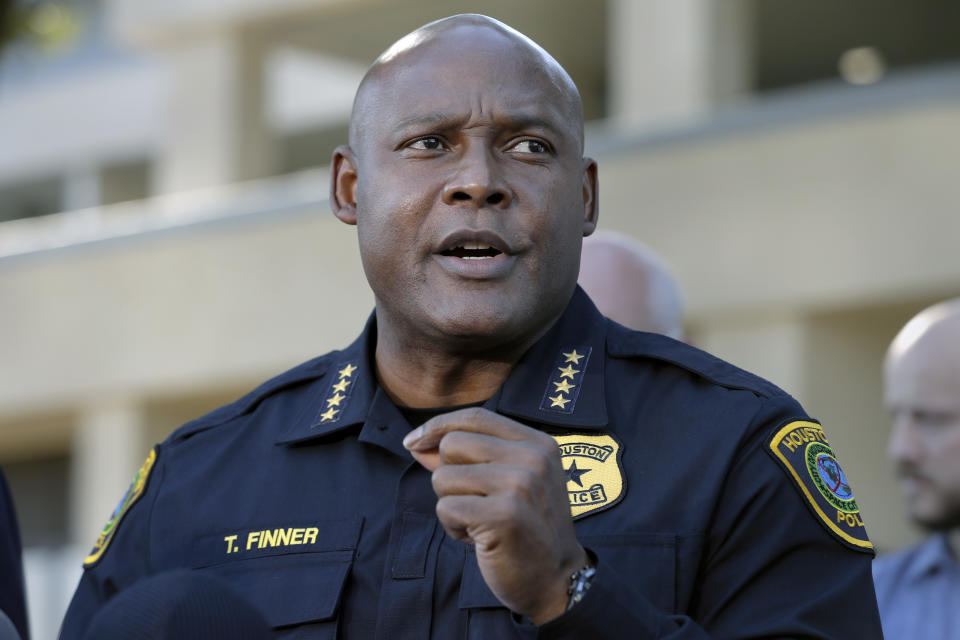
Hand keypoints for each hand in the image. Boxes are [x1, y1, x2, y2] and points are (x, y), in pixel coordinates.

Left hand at [403, 407, 586, 623]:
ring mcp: (521, 485)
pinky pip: (445, 508)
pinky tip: (479, 539)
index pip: (475, 417)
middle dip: (448, 476)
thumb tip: (416, 443)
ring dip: (451, 505)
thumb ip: (466, 459)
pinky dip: (453, 528)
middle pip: (453, 444)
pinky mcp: (504, 514)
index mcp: (538, 444)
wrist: (556, 579)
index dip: (437, 425)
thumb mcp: (506, 484)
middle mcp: (533, 458)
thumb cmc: (526, 530)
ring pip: (443, 477)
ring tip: (480, 523)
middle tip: (475, 504)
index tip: (412, 442)